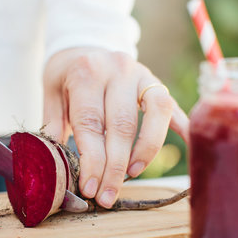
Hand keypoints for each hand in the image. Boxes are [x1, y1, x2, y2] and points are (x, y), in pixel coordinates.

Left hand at [43, 47, 188, 207]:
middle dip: (115, 167)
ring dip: (146, 150)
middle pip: (122, 125)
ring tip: (132, 174)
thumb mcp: (50, 93)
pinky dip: (182, 126)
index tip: (90, 188)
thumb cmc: (65, 74)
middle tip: (107, 196)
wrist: (83, 41)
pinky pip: (172, 105)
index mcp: (87, 73)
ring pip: (156, 113)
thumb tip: (58, 163)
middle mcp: (118, 70)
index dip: (93, 160)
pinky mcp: (155, 80)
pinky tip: (187, 145)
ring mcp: (141, 73)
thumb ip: (54, 124)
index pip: (91, 123)